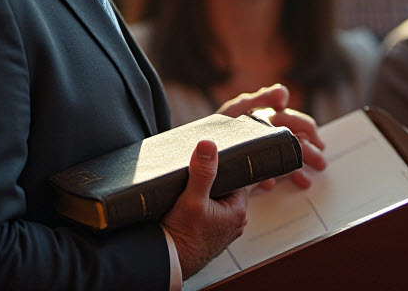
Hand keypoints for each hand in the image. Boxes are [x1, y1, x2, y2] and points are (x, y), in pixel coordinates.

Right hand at [161, 140, 248, 278]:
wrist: (169, 262)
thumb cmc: (182, 237)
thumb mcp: (191, 199)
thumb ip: (202, 172)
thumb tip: (208, 145)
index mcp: (239, 210)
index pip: (235, 177)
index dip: (219, 169)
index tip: (205, 165)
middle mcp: (235, 222)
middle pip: (225, 189)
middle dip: (211, 183)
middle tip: (192, 181)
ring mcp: (223, 230)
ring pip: (216, 202)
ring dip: (204, 197)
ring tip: (187, 194)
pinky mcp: (210, 235)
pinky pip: (208, 214)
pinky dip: (199, 209)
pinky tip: (186, 208)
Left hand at [216, 84, 326, 188]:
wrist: (193, 149)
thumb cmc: (217, 126)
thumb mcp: (237, 109)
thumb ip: (260, 98)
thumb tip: (284, 92)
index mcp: (265, 116)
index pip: (293, 120)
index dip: (307, 128)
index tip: (317, 140)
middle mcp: (264, 132)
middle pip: (293, 140)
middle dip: (308, 151)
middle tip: (321, 163)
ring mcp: (258, 150)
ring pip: (283, 157)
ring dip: (297, 168)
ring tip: (305, 180)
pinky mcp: (248, 166)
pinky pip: (266, 172)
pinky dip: (272, 178)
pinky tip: (272, 185)